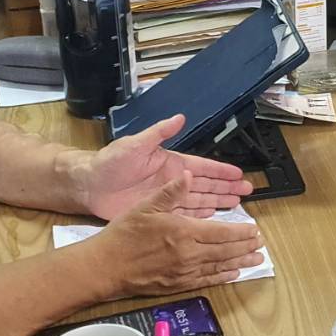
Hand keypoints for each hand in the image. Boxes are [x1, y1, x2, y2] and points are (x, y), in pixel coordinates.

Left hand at [80, 115, 249, 219]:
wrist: (89, 184)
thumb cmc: (110, 162)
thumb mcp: (135, 144)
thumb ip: (159, 132)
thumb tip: (179, 117)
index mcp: (170, 163)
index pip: (202, 167)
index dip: (221, 171)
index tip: (239, 174)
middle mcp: (172, 180)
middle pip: (206, 185)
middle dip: (227, 188)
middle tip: (246, 191)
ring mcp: (165, 197)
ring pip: (198, 200)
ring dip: (217, 202)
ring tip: (236, 205)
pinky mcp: (157, 212)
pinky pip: (183, 214)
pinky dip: (198, 216)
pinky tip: (212, 218)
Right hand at [91, 175, 264, 297]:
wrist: (105, 267)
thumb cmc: (123, 235)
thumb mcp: (145, 206)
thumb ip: (170, 192)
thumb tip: (188, 176)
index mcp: (183, 232)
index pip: (221, 232)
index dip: (241, 232)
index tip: (255, 229)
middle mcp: (188, 254)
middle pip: (225, 250)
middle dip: (246, 247)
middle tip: (261, 244)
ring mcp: (184, 272)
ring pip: (219, 266)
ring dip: (240, 262)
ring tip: (256, 260)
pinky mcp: (177, 285)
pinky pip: (206, 281)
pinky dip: (222, 277)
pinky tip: (232, 274)